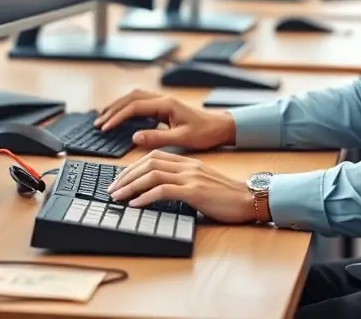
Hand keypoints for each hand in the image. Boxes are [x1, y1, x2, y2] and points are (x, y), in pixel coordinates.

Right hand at [94, 89, 235, 150]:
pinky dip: (127, 107)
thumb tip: (134, 137)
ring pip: (134, 97)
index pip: (134, 107)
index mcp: (166, 104)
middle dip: (113, 109)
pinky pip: (141, 102)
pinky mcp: (164, 106)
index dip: (117, 117)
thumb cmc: (205, 133)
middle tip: (99, 123)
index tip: (105, 127)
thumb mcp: (182, 139)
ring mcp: (163, 101)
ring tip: (104, 118)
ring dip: (118, 106)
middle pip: (131, 98)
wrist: (220, 127)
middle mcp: (162, 99)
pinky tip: (122, 116)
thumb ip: (157, 137)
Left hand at [106, 150, 258, 223]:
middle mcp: (186, 165)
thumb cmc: (225, 196)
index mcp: (187, 162)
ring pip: (152, 174)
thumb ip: (181, 183)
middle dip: (126, 175)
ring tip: (117, 197)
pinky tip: (135, 204)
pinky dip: (146, 196)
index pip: (153, 157)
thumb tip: (157, 192)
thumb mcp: (200, 184)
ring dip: (131, 185)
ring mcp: (191, 177)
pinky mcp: (195, 191)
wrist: (249, 199)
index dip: (133, 167)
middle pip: (148, 162)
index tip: (120, 180)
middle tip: (111, 189)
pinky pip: (164, 190)